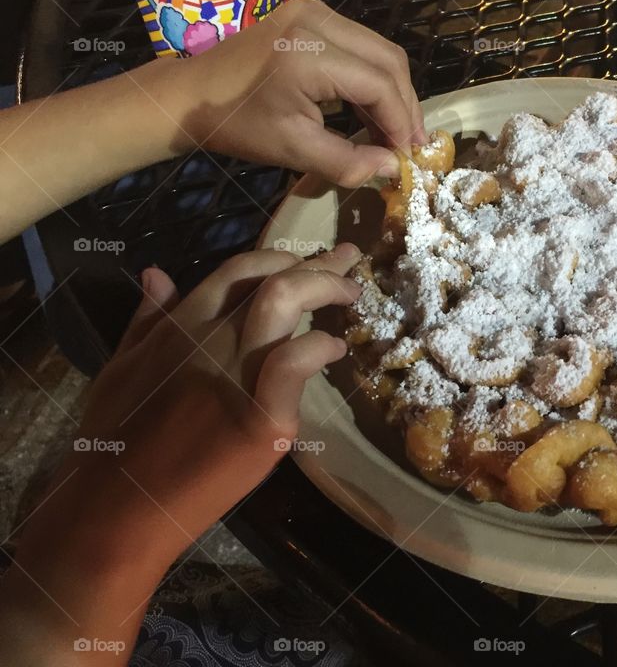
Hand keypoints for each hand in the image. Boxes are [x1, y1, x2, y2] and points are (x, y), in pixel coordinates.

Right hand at [0, 245, 361, 664]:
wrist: (114, 509)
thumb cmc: (115, 442)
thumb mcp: (122, 366)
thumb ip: (147, 319)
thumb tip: (156, 272)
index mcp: (180, 324)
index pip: (238, 269)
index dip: (279, 256)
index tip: (308, 257)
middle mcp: (209, 337)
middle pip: (272, 279)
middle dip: (317, 263)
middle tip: (348, 260)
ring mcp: (235, 372)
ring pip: (284, 302)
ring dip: (325, 287)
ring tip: (352, 292)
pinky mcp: (260, 416)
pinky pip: (295, 364)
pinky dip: (319, 347)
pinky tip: (336, 347)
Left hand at [172, 0, 426, 185]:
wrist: (191, 95)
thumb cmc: (238, 125)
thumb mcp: (293, 150)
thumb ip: (348, 161)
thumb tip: (393, 168)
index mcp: (308, 53)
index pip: (379, 84)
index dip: (401, 122)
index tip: (408, 156)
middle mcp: (317, 20)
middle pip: (388, 60)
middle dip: (405, 105)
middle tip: (410, 145)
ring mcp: (314, 12)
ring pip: (379, 50)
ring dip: (392, 92)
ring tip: (395, 133)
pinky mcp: (311, 15)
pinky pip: (360, 46)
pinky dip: (372, 79)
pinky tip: (373, 112)